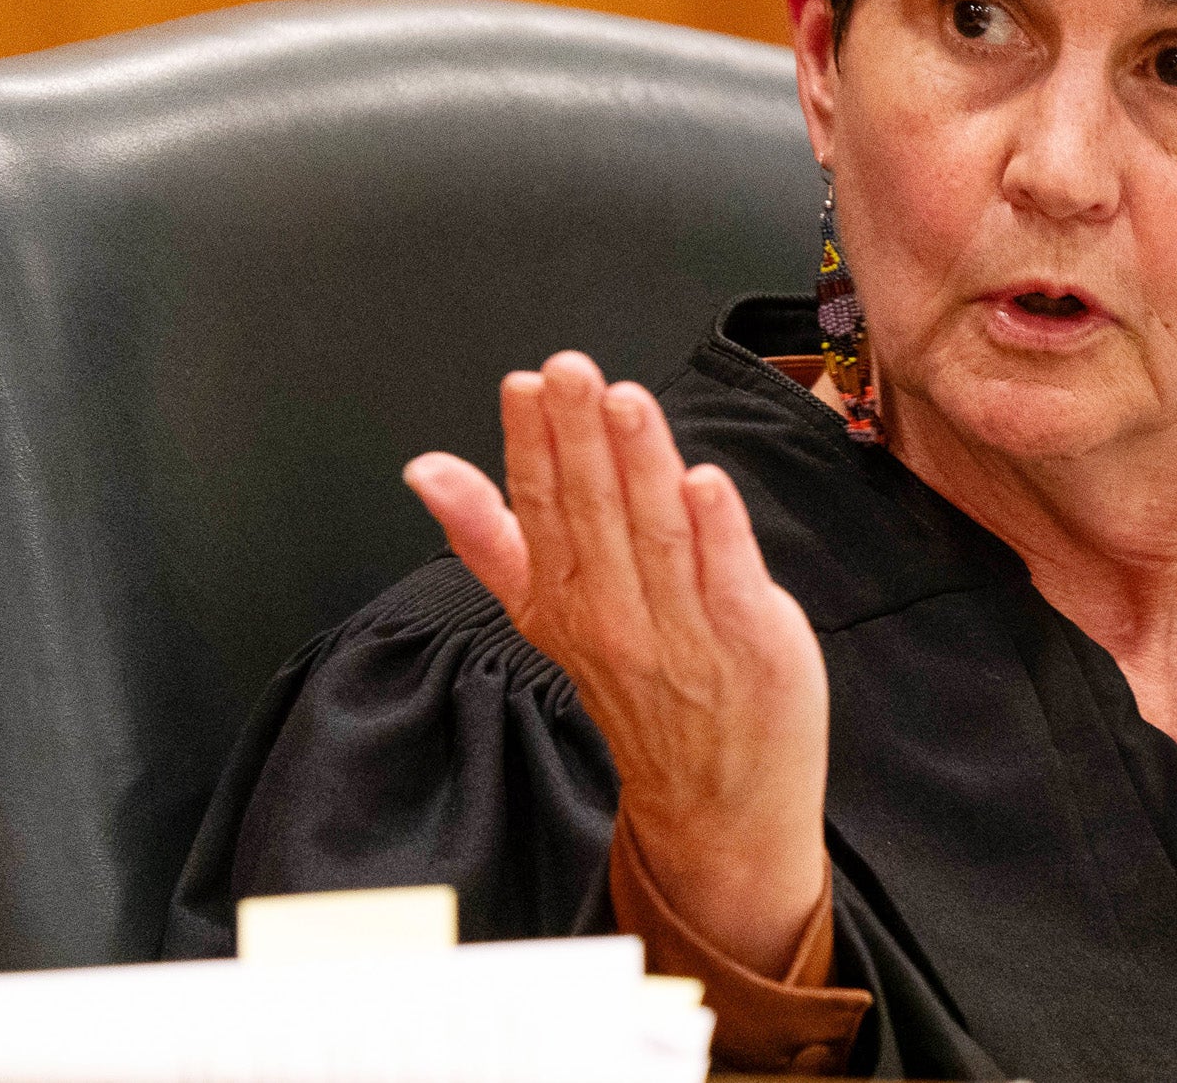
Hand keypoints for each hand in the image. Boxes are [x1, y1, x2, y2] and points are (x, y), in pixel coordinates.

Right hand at [403, 352, 830, 979]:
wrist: (716, 804)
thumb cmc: (639, 690)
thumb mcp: (547, 616)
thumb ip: (488, 536)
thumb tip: (425, 469)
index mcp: (562, 598)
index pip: (538, 508)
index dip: (531, 444)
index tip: (526, 385)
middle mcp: (614, 614)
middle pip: (593, 510)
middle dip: (580, 436)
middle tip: (571, 371)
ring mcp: (683, 632)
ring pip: (655, 533)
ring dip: (640, 465)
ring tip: (627, 402)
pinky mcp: (751, 643)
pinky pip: (728, 580)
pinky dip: (716, 532)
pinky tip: (703, 482)